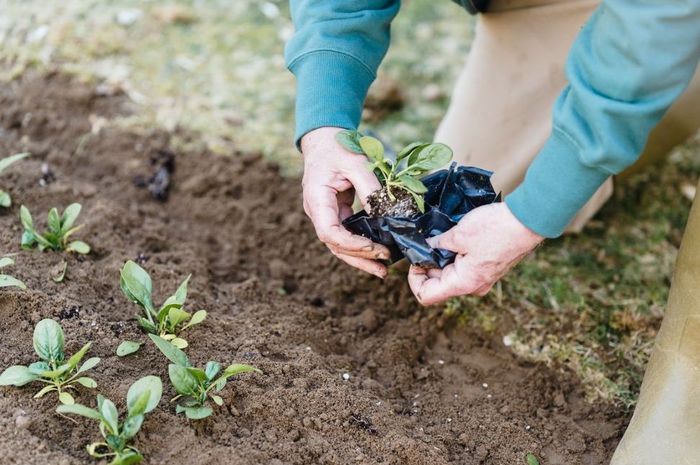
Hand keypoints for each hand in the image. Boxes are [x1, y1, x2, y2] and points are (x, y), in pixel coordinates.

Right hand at [300, 127, 390, 277]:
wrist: (323, 140)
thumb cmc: (337, 147)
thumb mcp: (356, 162)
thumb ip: (369, 187)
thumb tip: (386, 214)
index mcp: (317, 199)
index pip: (329, 232)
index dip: (351, 244)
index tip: (374, 247)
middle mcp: (318, 212)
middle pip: (334, 245)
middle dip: (359, 258)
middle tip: (383, 268)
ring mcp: (325, 214)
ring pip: (339, 245)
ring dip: (360, 258)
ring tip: (382, 270)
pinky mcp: (335, 214)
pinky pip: (346, 235)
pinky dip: (360, 246)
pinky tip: (376, 252)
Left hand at [408, 202, 543, 304]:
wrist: (528, 220)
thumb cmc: (496, 229)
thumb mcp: (458, 234)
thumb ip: (436, 244)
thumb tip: (425, 246)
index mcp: (463, 283)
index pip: (426, 296)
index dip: (414, 279)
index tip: (415, 260)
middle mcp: (473, 286)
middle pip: (438, 285)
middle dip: (428, 266)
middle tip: (426, 243)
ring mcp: (482, 279)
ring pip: (451, 275)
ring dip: (442, 259)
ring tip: (442, 238)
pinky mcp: (488, 268)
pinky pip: (464, 267)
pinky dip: (455, 255)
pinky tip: (456, 238)